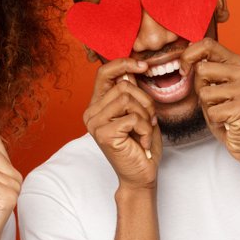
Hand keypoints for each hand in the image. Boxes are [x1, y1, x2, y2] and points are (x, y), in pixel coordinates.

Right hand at [83, 58, 161, 189]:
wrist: (141, 175)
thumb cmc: (141, 145)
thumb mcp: (139, 113)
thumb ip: (132, 93)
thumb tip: (131, 69)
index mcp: (97, 105)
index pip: (104, 73)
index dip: (123, 64)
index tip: (143, 65)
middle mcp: (91, 113)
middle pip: (123, 86)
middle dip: (144, 102)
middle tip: (148, 121)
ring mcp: (95, 123)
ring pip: (128, 99)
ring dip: (145, 116)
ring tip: (144, 131)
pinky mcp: (103, 134)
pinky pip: (133, 118)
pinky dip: (145, 129)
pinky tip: (142, 142)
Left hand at [180, 39, 239, 165]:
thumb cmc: (229, 116)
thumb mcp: (215, 88)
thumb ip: (205, 71)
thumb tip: (186, 54)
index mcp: (239, 63)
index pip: (208, 44)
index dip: (188, 55)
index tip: (184, 71)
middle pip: (202, 69)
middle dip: (200, 89)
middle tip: (215, 102)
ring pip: (205, 92)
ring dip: (208, 107)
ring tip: (222, 112)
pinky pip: (212, 111)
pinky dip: (215, 120)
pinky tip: (227, 121)